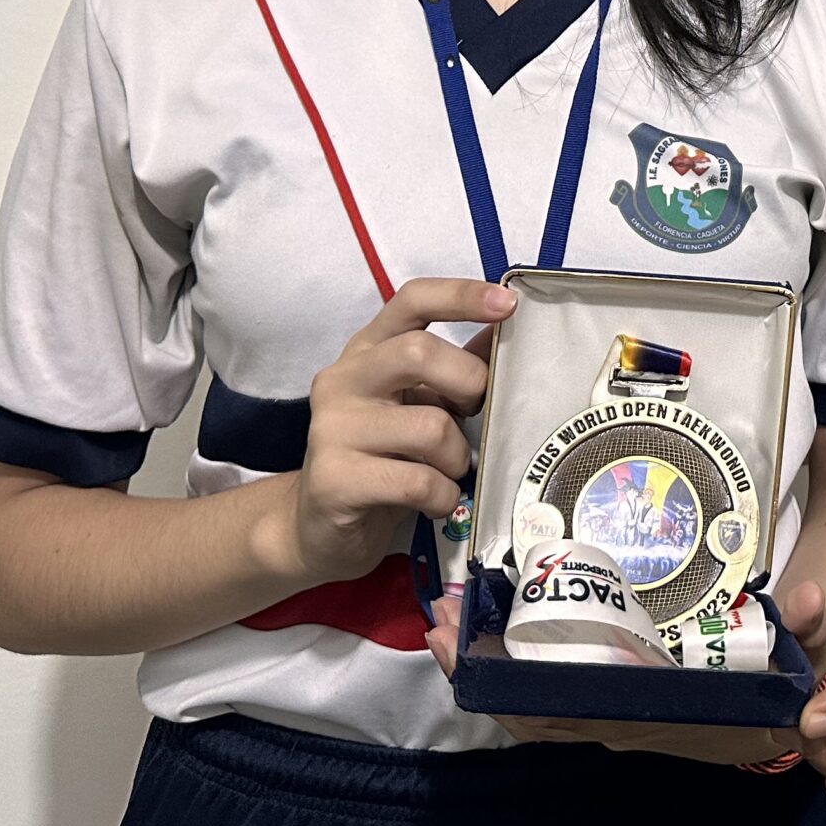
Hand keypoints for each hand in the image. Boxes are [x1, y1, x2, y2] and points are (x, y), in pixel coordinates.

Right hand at [272, 276, 509, 587]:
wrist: (317, 529)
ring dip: (458, 458)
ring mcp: (332, 428)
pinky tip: (436, 501)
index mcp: (367, 350)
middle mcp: (343, 379)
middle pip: (419, 353)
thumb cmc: (382, 459)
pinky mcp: (334, 480)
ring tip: (447, 472)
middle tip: (474, 415)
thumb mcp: (417, 404)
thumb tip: (505, 329)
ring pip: (430, 427)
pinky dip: (444, 496)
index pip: (412, 300)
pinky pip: (418, 482)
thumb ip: (455, 368)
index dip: (461, 296)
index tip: (508, 303)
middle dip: (468, 384)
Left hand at [423, 580, 825, 765]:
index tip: (473, 647)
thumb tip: (811, 598)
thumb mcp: (806, 656)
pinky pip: (542, 694)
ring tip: (444, 616)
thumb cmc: (784, 684)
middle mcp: (622, 719)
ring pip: (527, 702)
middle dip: (480, 668)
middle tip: (440, 616)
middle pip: (531, 706)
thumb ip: (811, 629)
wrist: (785, 716)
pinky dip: (506, 668)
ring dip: (484, 666)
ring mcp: (608, 714)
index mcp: (656, 710)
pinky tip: (483, 630)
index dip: (517, 685)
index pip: (574, 707)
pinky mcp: (605, 700)